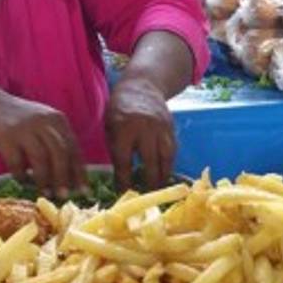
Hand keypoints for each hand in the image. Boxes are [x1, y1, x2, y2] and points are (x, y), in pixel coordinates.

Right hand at [0, 92, 84, 197]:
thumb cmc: (22, 124)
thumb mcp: (44, 126)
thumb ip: (58, 145)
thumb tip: (72, 180)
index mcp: (57, 120)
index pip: (74, 148)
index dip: (80, 171)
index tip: (84, 191)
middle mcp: (43, 121)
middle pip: (59, 152)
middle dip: (63, 177)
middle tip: (64, 196)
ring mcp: (24, 128)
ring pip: (40, 158)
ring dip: (44, 179)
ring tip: (45, 193)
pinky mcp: (6, 136)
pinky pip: (17, 162)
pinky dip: (21, 175)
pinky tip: (22, 180)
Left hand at [105, 76, 175, 190]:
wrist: (142, 85)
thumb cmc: (120, 109)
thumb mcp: (110, 126)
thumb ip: (115, 149)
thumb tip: (120, 177)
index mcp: (123, 128)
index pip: (124, 160)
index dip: (124, 179)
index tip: (124, 192)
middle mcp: (145, 128)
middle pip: (149, 161)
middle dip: (148, 181)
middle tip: (146, 196)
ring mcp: (161, 127)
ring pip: (166, 157)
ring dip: (163, 176)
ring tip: (160, 189)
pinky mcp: (172, 127)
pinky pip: (173, 150)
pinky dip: (169, 164)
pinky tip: (165, 174)